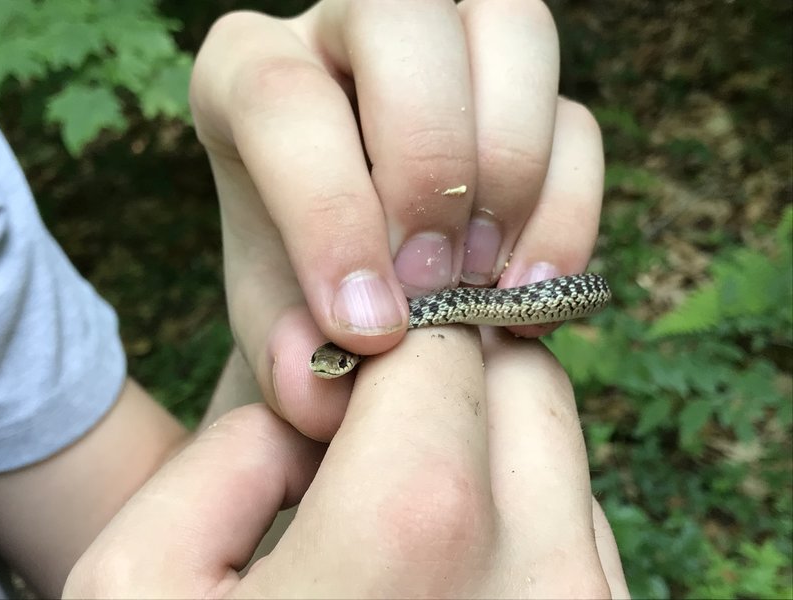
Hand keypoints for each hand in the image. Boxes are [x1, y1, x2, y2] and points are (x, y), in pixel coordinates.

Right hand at [64, 330, 627, 598]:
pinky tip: (442, 577)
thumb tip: (324, 410)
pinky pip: (576, 535)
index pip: (445, 350)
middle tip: (378, 431)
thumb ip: (236, 452)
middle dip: (455, 379)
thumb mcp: (140, 581)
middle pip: (528, 387)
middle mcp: (542, 587)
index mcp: (417, 539)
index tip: (355, 375)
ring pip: (560, 458)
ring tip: (402, 520)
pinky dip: (518, 521)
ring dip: (489, 451)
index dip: (394, 343)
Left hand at [189, 0, 603, 438]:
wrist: (359, 280)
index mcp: (250, 73)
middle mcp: (350, 31)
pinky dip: (568, 212)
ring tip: (489, 284)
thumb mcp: (274, 321)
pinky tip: (529, 292)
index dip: (330, 211)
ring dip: (513, 168)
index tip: (369, 327)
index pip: (282, 98)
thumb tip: (320, 389)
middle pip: (404, 17)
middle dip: (431, 164)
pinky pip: (575, 121)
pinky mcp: (523, 100)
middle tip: (436, 283)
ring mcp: (450, 47)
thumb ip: (283, 356)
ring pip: (514, 29)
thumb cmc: (299, 283)